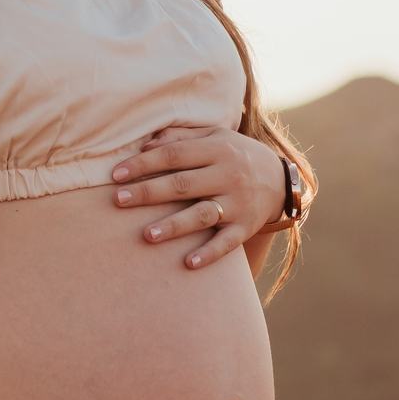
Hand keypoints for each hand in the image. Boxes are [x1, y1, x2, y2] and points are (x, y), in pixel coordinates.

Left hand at [110, 124, 284, 268]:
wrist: (282, 180)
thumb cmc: (235, 155)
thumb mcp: (214, 137)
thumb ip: (180, 137)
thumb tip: (145, 146)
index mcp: (217, 149)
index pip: (173, 155)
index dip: (143, 164)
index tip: (116, 175)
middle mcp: (227, 175)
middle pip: (182, 184)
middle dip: (148, 192)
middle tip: (118, 200)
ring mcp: (238, 203)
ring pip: (201, 215)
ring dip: (174, 225)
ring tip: (147, 235)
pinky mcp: (246, 227)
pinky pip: (227, 243)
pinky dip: (209, 253)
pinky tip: (189, 263)